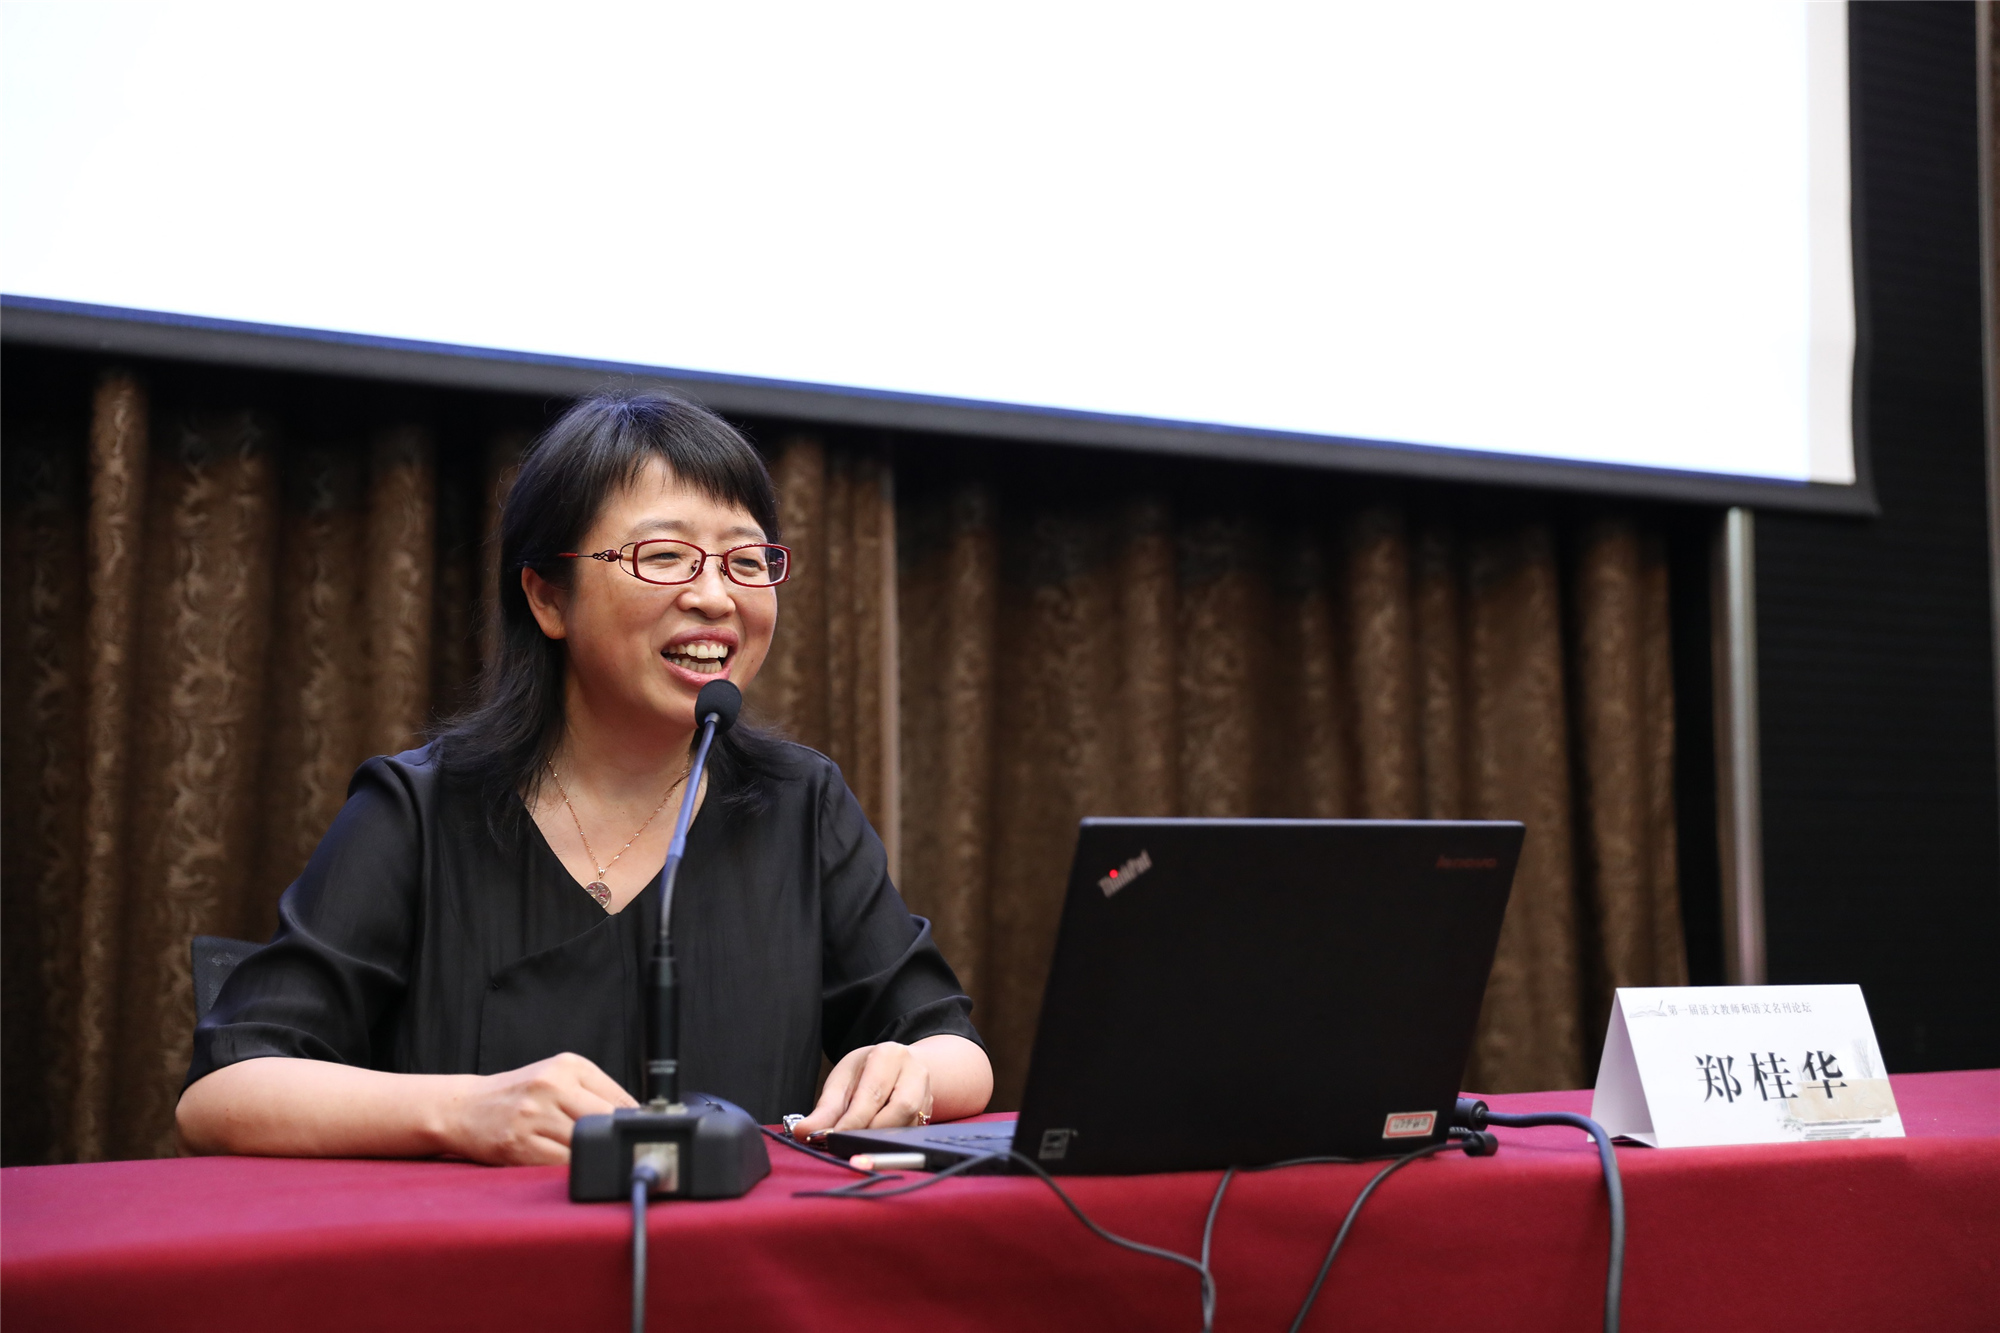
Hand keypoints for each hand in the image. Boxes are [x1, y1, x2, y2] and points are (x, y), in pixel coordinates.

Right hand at [439, 1052, 636, 1164]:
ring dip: (590, 1157)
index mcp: (568, 1066)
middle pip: (605, 1120)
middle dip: (613, 1140)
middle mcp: (550, 1085)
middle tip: (616, 1152)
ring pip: (583, 1145)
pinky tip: (565, 1165)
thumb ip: (596, 1092)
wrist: (466, 1108)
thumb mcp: (558, 1077)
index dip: (633, 1122)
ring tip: (587, 1158)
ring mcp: (532, 1115)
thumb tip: (637, 1120)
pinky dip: (568, 1169)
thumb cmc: (520, 1094)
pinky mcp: (517, 1144)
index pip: (619, 1097)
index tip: (638, 1136)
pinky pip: (559, 1164)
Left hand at [791, 1041, 933, 1137]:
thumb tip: (803, 1132)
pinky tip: (874, 1144)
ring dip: (882, 1140)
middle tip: (847, 1144)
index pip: (873, 1092)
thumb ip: (825, 1109)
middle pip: (900, 1109)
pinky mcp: (929, 1113)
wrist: (896, 1067)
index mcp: (890, 1056)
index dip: (854, 1119)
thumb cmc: (865, 1072)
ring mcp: (927, 1093)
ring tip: (858, 1145)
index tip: (834, 1138)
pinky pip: (912, 1134)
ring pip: (910, 1125)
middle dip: (871, 1131)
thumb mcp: (842, 1081)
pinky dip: (891, 1143)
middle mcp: (915, 1072)